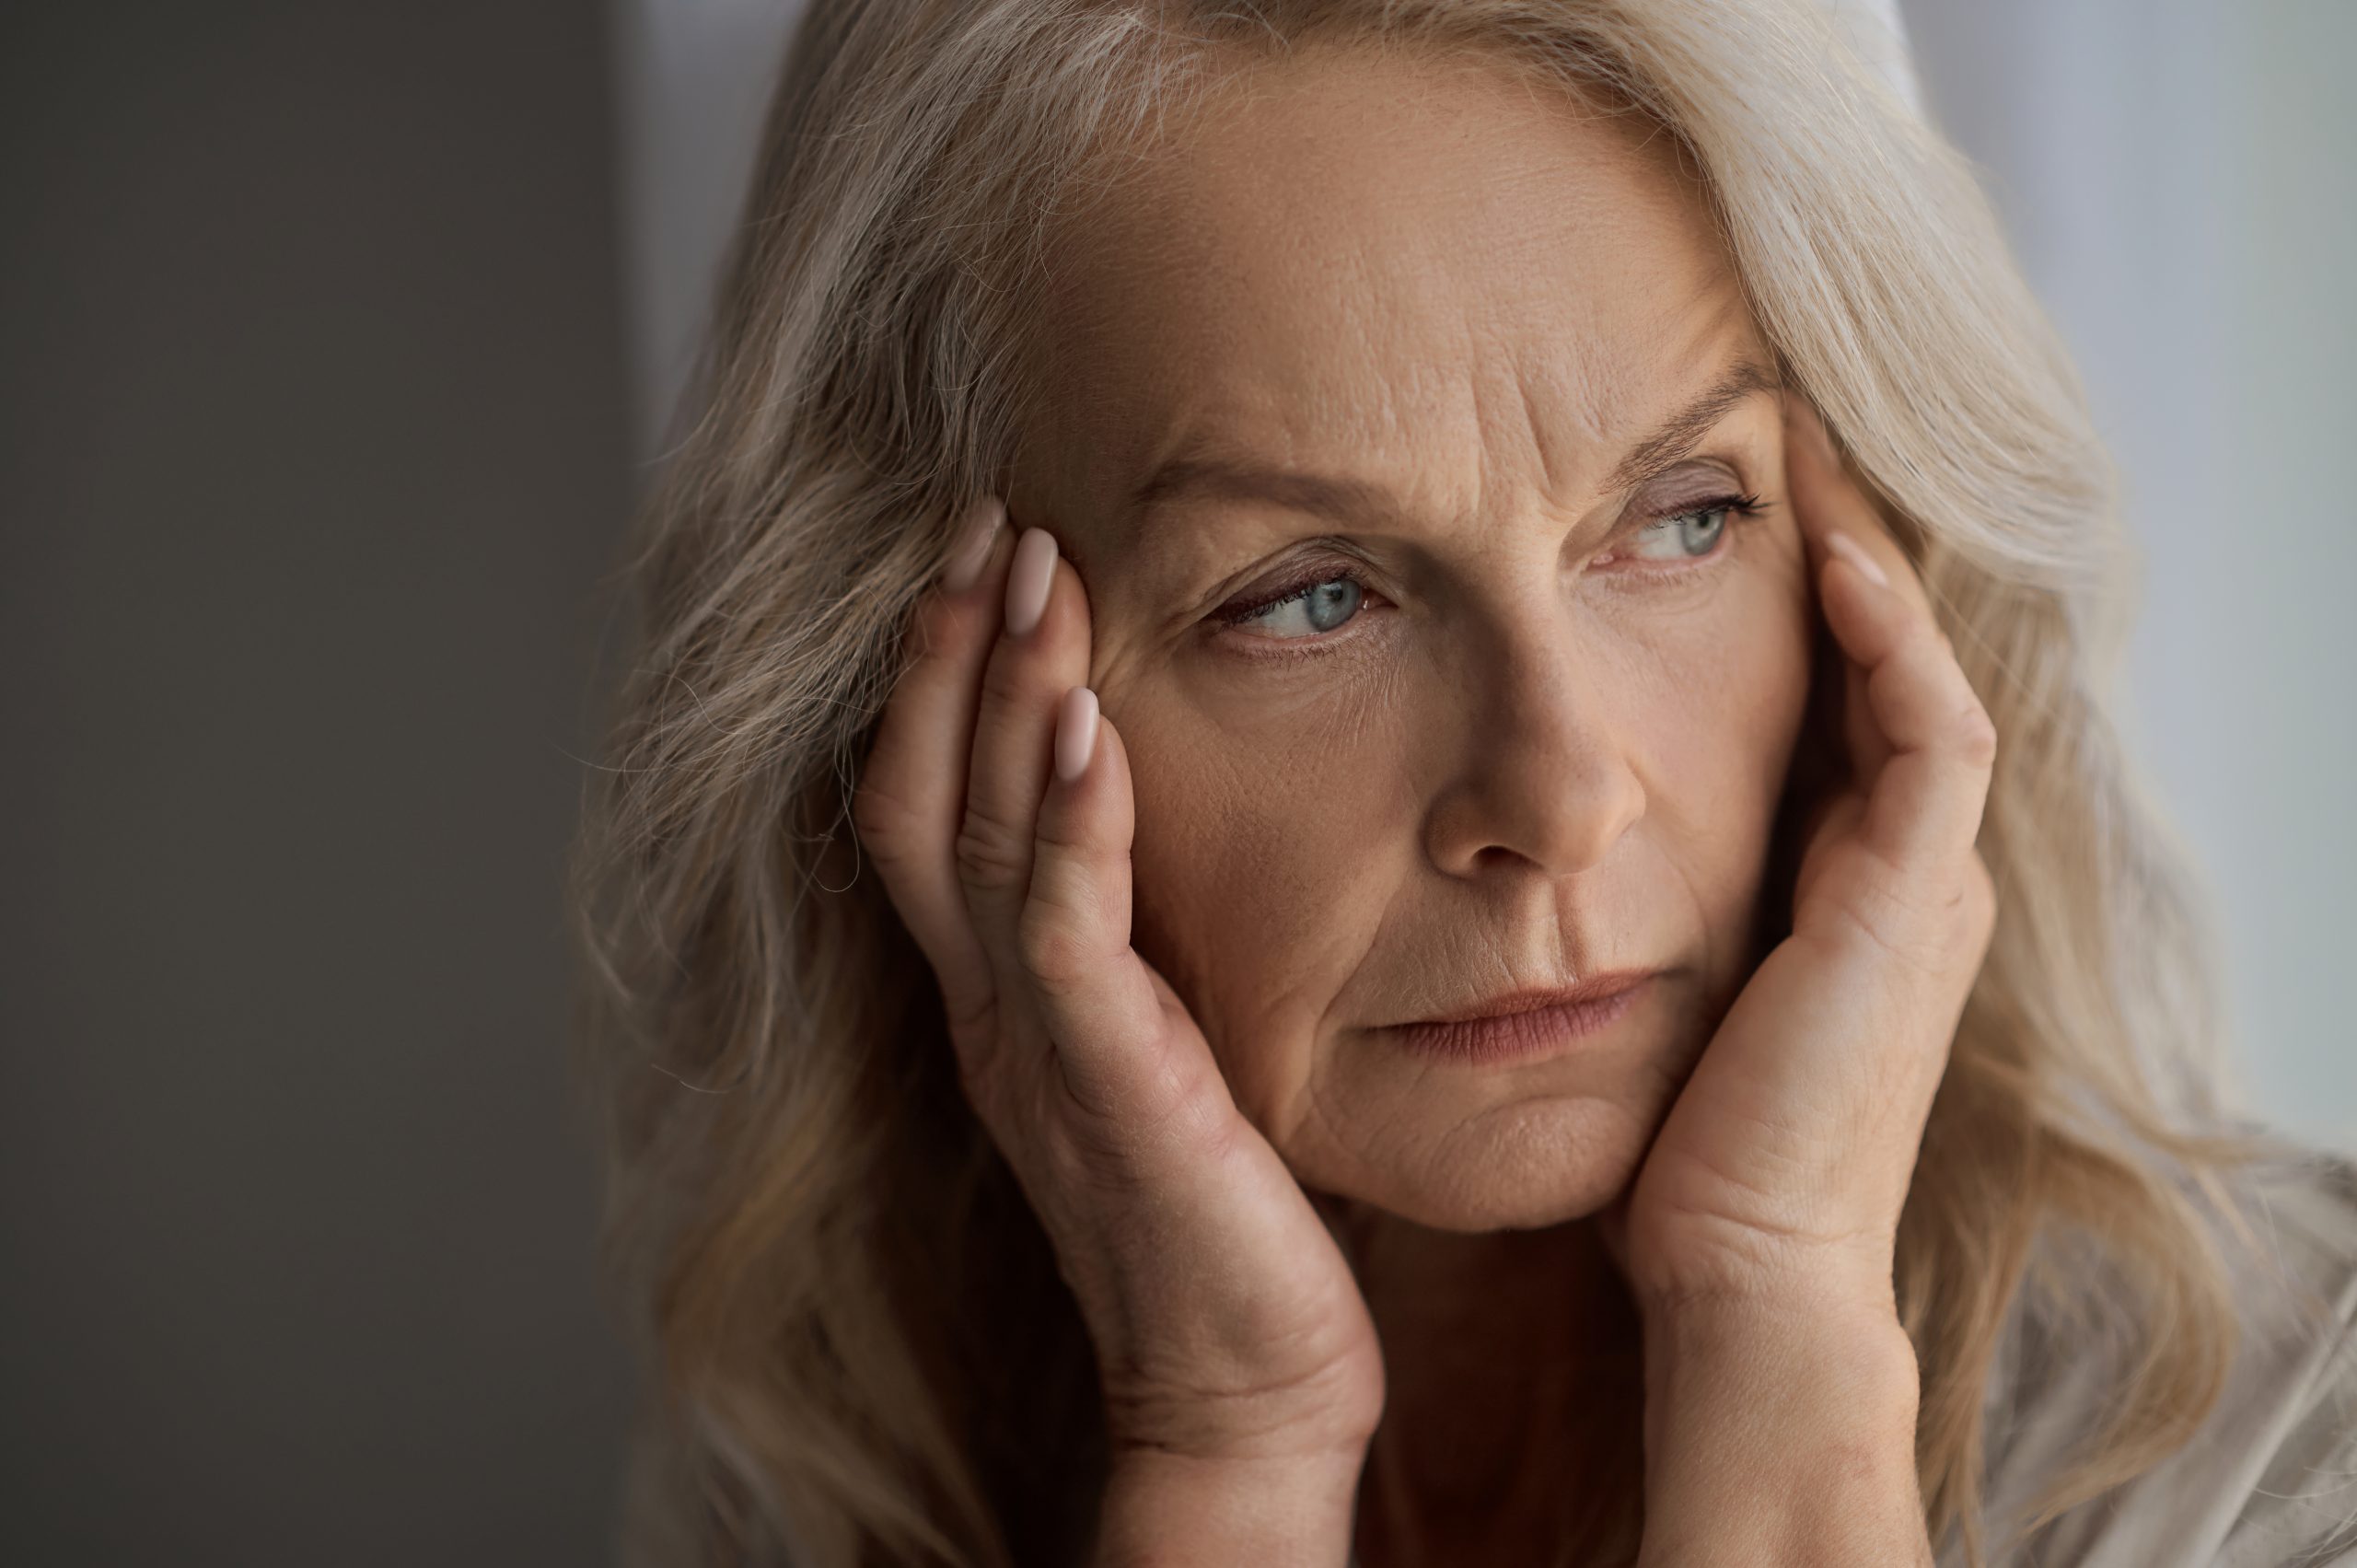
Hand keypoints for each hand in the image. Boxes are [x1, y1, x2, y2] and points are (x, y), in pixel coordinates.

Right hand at [852, 500, 1384, 1469]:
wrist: (1247, 1381)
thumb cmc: (1232, 1212)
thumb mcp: (1172, 1046)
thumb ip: (1142, 946)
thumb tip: (1168, 827)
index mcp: (1004, 997)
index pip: (927, 809)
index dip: (937, 681)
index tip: (988, 557)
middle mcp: (991, 1012)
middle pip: (918, 796)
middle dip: (947, 651)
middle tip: (988, 519)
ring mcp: (1033, 1051)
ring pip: (976, 841)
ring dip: (998, 693)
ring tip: (1031, 567)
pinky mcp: (1106, 1091)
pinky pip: (1062, 937)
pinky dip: (1066, 823)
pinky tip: (1082, 724)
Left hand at [1600, 399, 1998, 1322]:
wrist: (1738, 1270)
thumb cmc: (1673, 1155)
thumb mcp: (1646, 995)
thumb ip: (1619, 909)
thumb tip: (1501, 843)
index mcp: (1844, 888)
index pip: (1830, 699)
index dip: (1781, 596)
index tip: (1693, 501)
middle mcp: (1902, 868)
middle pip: (1880, 660)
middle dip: (1824, 545)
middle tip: (1756, 431)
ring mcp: (1924, 878)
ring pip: (1914, 665)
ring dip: (1859, 552)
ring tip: (1788, 447)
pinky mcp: (1918, 894)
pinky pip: (1926, 724)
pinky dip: (1883, 632)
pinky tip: (1813, 552)